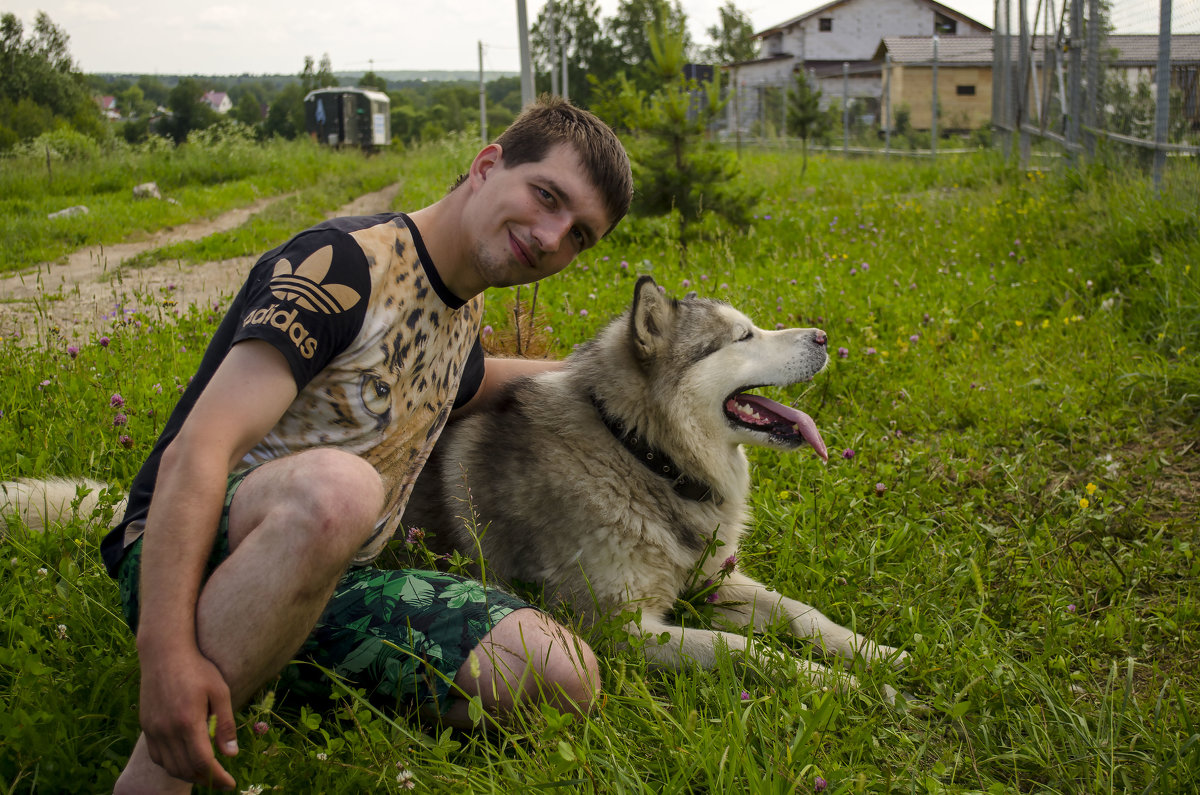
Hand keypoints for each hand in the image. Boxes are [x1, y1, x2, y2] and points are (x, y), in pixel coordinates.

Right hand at [139, 647, 238, 789]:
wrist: (164, 653)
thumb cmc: (198, 669)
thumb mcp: (220, 691)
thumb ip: (225, 724)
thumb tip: (231, 754)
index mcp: (187, 722)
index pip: (202, 763)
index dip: (217, 778)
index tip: (230, 784)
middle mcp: (167, 730)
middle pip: (185, 769)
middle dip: (205, 780)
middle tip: (221, 780)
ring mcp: (153, 730)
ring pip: (169, 767)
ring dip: (188, 775)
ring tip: (206, 773)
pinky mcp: (146, 727)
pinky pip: (157, 757)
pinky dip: (172, 765)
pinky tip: (185, 761)